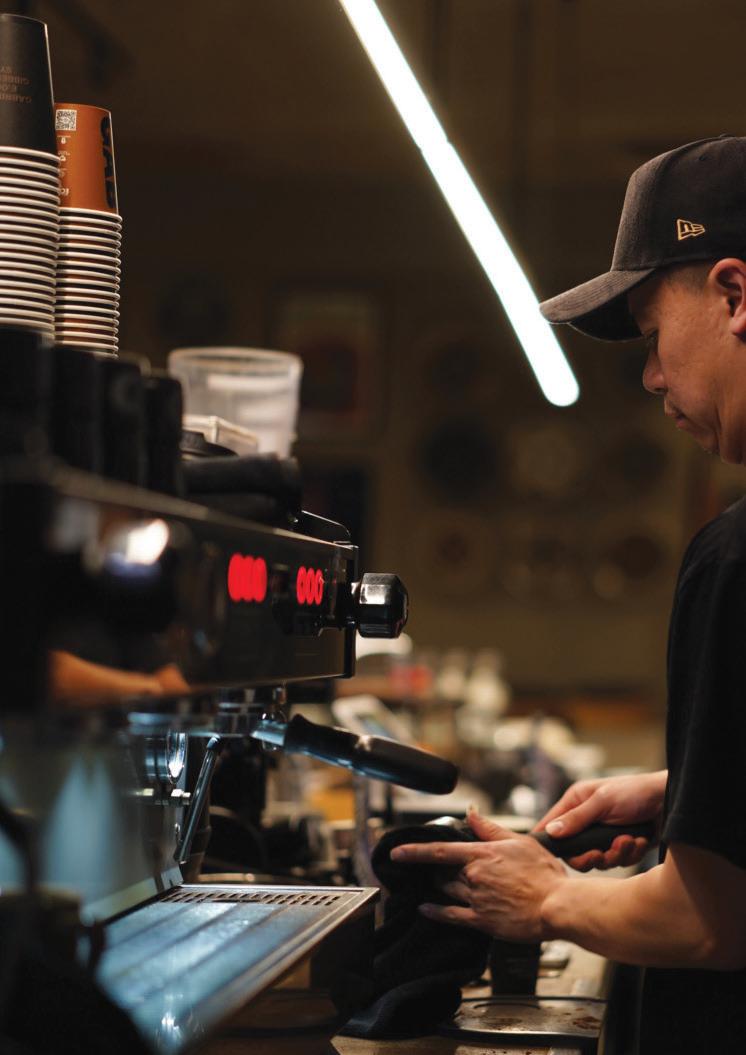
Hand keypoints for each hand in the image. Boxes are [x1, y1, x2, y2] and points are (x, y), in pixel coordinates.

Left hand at [389, 810, 565, 941]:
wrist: (557, 905)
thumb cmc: (544, 874)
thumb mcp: (520, 841)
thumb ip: (490, 828)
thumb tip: (472, 814)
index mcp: (482, 854)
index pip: (439, 850)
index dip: (414, 851)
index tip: (398, 852)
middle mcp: (474, 876)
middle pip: (442, 872)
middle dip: (435, 870)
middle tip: (434, 870)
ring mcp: (476, 899)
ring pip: (446, 890)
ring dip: (437, 886)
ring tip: (434, 884)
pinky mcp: (482, 921)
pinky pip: (450, 916)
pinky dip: (434, 912)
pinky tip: (425, 908)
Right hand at [533, 771, 665, 871]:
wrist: (669, 801)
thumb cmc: (635, 792)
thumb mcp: (603, 802)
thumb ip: (577, 818)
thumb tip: (550, 831)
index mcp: (576, 803)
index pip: (551, 825)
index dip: (550, 841)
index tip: (555, 855)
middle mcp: (587, 820)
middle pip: (574, 852)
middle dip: (591, 856)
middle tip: (599, 854)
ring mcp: (604, 835)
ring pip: (598, 860)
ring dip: (615, 853)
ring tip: (628, 840)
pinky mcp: (621, 846)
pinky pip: (618, 861)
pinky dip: (630, 853)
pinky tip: (639, 839)